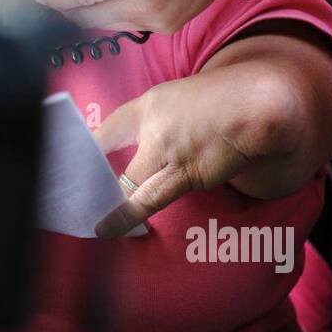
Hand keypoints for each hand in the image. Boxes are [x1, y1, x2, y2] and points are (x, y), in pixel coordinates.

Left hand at [93, 63, 299, 237]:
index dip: (85, 147)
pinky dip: (129, 216)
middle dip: (90, 178)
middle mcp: (152, 124)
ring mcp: (167, 149)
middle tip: (73, 197)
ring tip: (89, 221)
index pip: (107, 127)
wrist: (260, 104)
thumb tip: (144, 155)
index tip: (72, 165)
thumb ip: (161, 123)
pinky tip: (111, 229)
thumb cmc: (225, 105)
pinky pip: (149, 200)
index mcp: (150, 104)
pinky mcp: (186, 173)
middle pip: (106, 154)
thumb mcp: (183, 101)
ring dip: (110, 203)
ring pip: (128, 183)